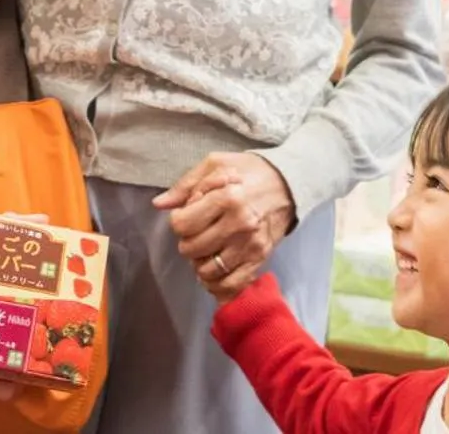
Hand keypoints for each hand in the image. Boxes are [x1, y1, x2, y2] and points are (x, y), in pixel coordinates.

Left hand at [154, 153, 295, 302]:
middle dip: (187, 241)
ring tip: (207, 248)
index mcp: (227, 197)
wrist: (289, 183)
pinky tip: (215, 270)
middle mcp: (239, 224)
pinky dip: (217, 283)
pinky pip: (231, 285)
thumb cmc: (249, 170)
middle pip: (191, 249)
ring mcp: (251, 245)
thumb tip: (159, 204)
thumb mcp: (215, 164)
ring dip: (200, 262)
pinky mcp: (260, 259)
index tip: (189, 213)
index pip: (182, 225)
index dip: (178, 220)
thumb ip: (185, 185)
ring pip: (207, 271)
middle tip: (198, 231)